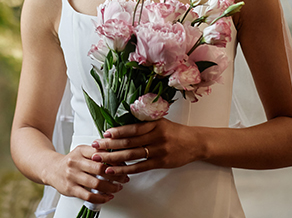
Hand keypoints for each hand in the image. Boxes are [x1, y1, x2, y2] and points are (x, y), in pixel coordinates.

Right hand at [47, 145, 129, 203]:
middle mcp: (75, 162)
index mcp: (81, 151)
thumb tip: (117, 155)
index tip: (123, 165)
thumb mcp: (82, 151)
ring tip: (117, 187)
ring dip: (111, 187)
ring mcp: (72, 176)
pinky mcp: (70, 189)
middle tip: (124, 178)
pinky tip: (107, 197)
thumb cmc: (72, 161)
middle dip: (116, 175)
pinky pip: (89, 196)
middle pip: (100, 169)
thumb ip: (97, 152)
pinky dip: (101, 198)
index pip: (101, 154)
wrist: (52, 169)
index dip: (114, 160)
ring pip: (96, 184)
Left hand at [90, 119, 206, 174]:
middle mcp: (156, 137)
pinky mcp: (160, 162)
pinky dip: (126, 169)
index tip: (104, 134)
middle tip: (96, 147)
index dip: (117, 132)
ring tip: (100, 160)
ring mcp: (158, 151)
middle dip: (110, 145)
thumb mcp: (160, 122)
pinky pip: (140, 167)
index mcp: (154, 124)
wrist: (195, 142)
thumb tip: (120, 126)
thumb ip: (143, 123)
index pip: (132, 129)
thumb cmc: (175, 131)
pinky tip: (115, 170)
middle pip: (129, 142)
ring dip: (114, 158)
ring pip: (132, 155)